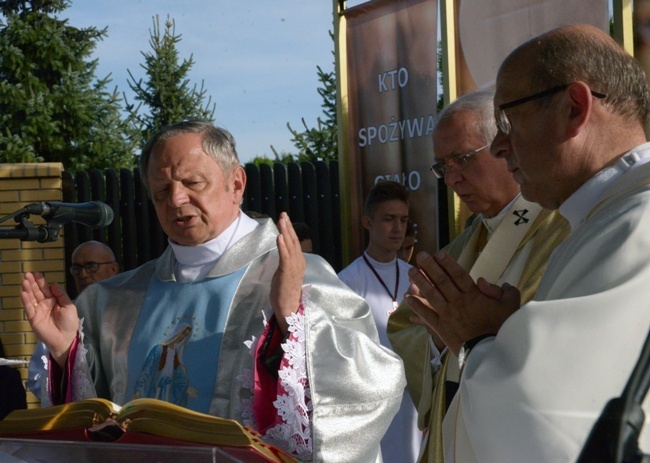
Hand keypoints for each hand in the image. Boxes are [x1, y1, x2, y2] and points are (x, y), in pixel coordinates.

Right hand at [21, 272, 78, 367]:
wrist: (66, 338)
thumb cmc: (69, 322)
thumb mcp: (69, 306)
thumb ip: (61, 295)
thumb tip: (53, 283)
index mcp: (54, 300)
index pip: (46, 288)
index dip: (41, 281)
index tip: (37, 273)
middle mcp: (44, 304)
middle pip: (37, 291)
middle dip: (32, 282)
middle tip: (27, 274)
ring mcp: (38, 310)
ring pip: (31, 298)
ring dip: (27, 289)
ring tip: (24, 281)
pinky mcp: (33, 318)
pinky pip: (28, 308)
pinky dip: (26, 300)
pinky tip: (23, 293)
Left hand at [270, 213, 305, 334]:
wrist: (288, 308)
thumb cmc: (284, 292)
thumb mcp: (284, 272)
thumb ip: (284, 261)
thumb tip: (281, 251)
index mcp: (298, 262)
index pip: (294, 242)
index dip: (289, 230)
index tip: (284, 219)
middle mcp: (299, 262)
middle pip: (293, 241)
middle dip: (288, 226)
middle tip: (283, 214)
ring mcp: (294, 267)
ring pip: (290, 246)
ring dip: (285, 232)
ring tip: (282, 221)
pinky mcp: (287, 273)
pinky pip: (285, 257)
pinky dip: (283, 246)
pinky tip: (280, 237)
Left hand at [405, 251, 519, 355]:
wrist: (491, 352)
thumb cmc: (502, 329)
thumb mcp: (511, 306)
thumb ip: (505, 291)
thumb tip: (489, 282)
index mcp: (474, 295)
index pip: (458, 275)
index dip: (448, 263)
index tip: (439, 254)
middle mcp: (458, 301)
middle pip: (442, 281)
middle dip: (430, 267)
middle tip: (421, 256)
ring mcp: (448, 314)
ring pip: (431, 294)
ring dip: (420, 282)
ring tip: (411, 271)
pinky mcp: (441, 328)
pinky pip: (427, 315)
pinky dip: (417, 306)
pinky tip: (408, 298)